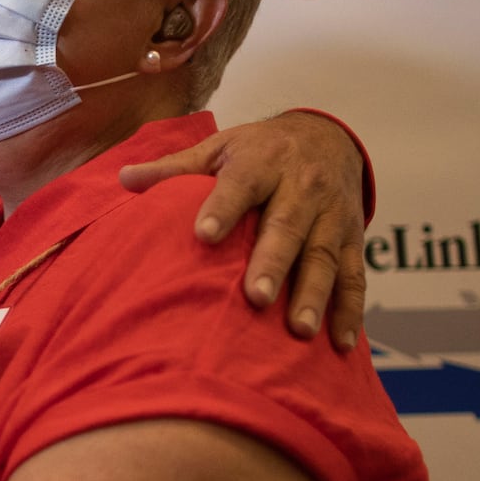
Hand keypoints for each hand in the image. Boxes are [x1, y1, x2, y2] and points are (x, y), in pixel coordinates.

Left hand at [118, 112, 367, 348]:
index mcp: (263, 162)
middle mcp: (302, 186)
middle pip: (288, 225)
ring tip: (299, 330)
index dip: (223, 207)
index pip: (242, 183)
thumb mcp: (219, 148)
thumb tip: (124, 180)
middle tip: (256, 297)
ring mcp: (332, 215)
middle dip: (273, 261)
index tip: (204, 234)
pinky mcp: (353, 239)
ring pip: (325, 255)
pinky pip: (354, 276)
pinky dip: (351, 311)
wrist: (328, 137)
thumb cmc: (260, 150)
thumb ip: (176, 168)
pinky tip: (339, 343)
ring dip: (313, 293)